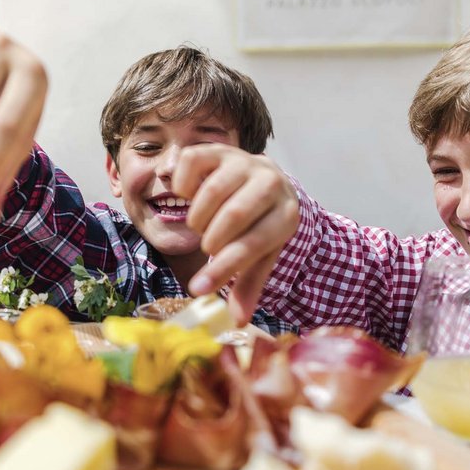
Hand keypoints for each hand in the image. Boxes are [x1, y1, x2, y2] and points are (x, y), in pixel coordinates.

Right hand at [172, 144, 299, 324]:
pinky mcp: (219, 148)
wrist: (263, 181)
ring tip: (203, 227)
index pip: (253, 244)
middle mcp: (270, 182)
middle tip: (208, 246)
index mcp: (286, 215)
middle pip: (234, 215)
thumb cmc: (259, 227)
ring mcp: (244, 161)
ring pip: (210, 192)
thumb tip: (237, 321)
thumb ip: (248, 285)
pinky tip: (190, 197)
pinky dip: (182, 187)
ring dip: (197, 219)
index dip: (223, 269)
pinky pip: (190, 165)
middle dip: (212, 240)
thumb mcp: (259, 256)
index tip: (197, 289)